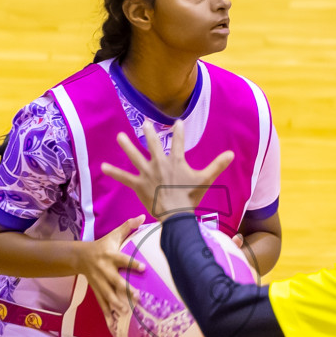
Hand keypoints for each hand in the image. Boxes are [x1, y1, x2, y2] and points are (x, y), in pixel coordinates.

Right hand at [76, 215, 144, 316]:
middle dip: (126, 290)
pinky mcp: (96, 291)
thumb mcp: (113, 235)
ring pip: (108, 295)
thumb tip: (142, 216)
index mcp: (109, 256)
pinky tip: (113, 325)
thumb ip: (128, 227)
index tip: (144, 268)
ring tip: (126, 312)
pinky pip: (102, 304)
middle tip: (138, 298)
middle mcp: (104, 270)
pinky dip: (107, 314)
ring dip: (116, 304)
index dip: (132, 264)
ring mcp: (99, 282)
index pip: (122, 259)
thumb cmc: (102, 245)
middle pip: (115, 281)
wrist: (80, 257)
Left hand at [100, 120, 233, 218]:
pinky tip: (103, 167)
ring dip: (127, 145)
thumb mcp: (206, 180)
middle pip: (152, 144)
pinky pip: (124, 177)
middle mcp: (159, 163)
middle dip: (149, 132)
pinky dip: (114, 172)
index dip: (179, 131)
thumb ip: (217, 165)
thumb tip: (232, 154)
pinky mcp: (138, 184)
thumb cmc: (190, 198)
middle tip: (146, 123)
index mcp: (175, 161)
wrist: (176, 214)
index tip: (178, 122)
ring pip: (135, 156)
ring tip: (120, 136)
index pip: (178, 142)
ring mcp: (147, 173)